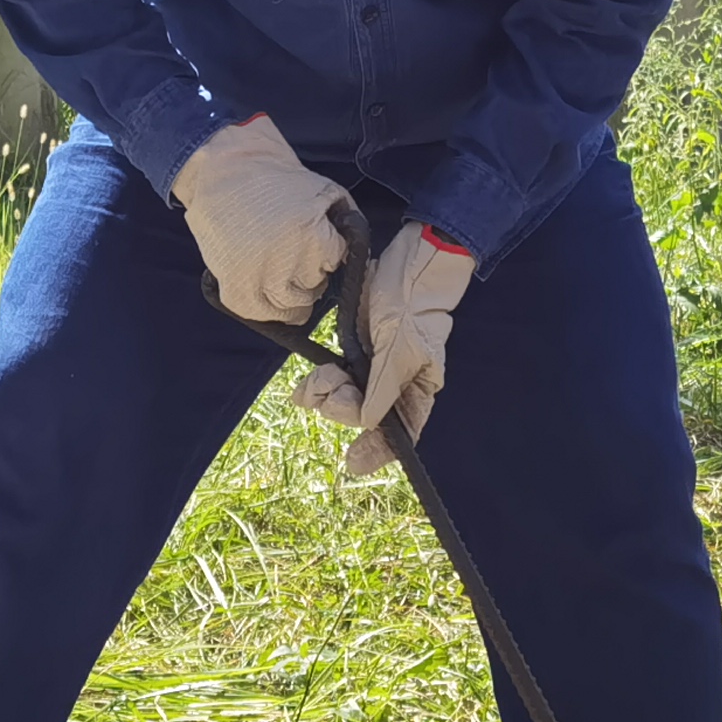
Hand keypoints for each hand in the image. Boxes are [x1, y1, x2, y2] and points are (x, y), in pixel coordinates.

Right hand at [173, 115, 351, 327]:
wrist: (222, 169)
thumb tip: (357, 256)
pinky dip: (264, 307)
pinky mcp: (233, 287)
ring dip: (290, 294)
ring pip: (291, 308)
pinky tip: (264, 289)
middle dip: (310, 273)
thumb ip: (347, 221)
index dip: (327, 253)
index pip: (336, 263)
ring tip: (279, 272)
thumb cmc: (276, 178)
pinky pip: (258, 313)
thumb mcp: (325, 190)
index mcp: (311, 236)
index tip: (314, 243)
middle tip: (293, 254)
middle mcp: (286, 262)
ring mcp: (257, 278)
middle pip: (315, 287)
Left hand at [296, 221, 475, 476]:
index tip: (353, 463)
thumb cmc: (414, 301)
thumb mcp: (401, 347)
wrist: (409, 259)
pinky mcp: (357, 352)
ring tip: (316, 378)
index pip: (401, 434)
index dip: (378, 452)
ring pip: (343, 398)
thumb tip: (368, 423)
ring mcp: (374, 368)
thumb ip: (384, 388)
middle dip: (339, 406)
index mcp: (418, 389)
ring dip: (325, 392)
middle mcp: (396, 385)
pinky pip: (333, 378)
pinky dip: (317, 384)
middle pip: (363, 417)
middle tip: (325, 386)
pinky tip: (303, 390)